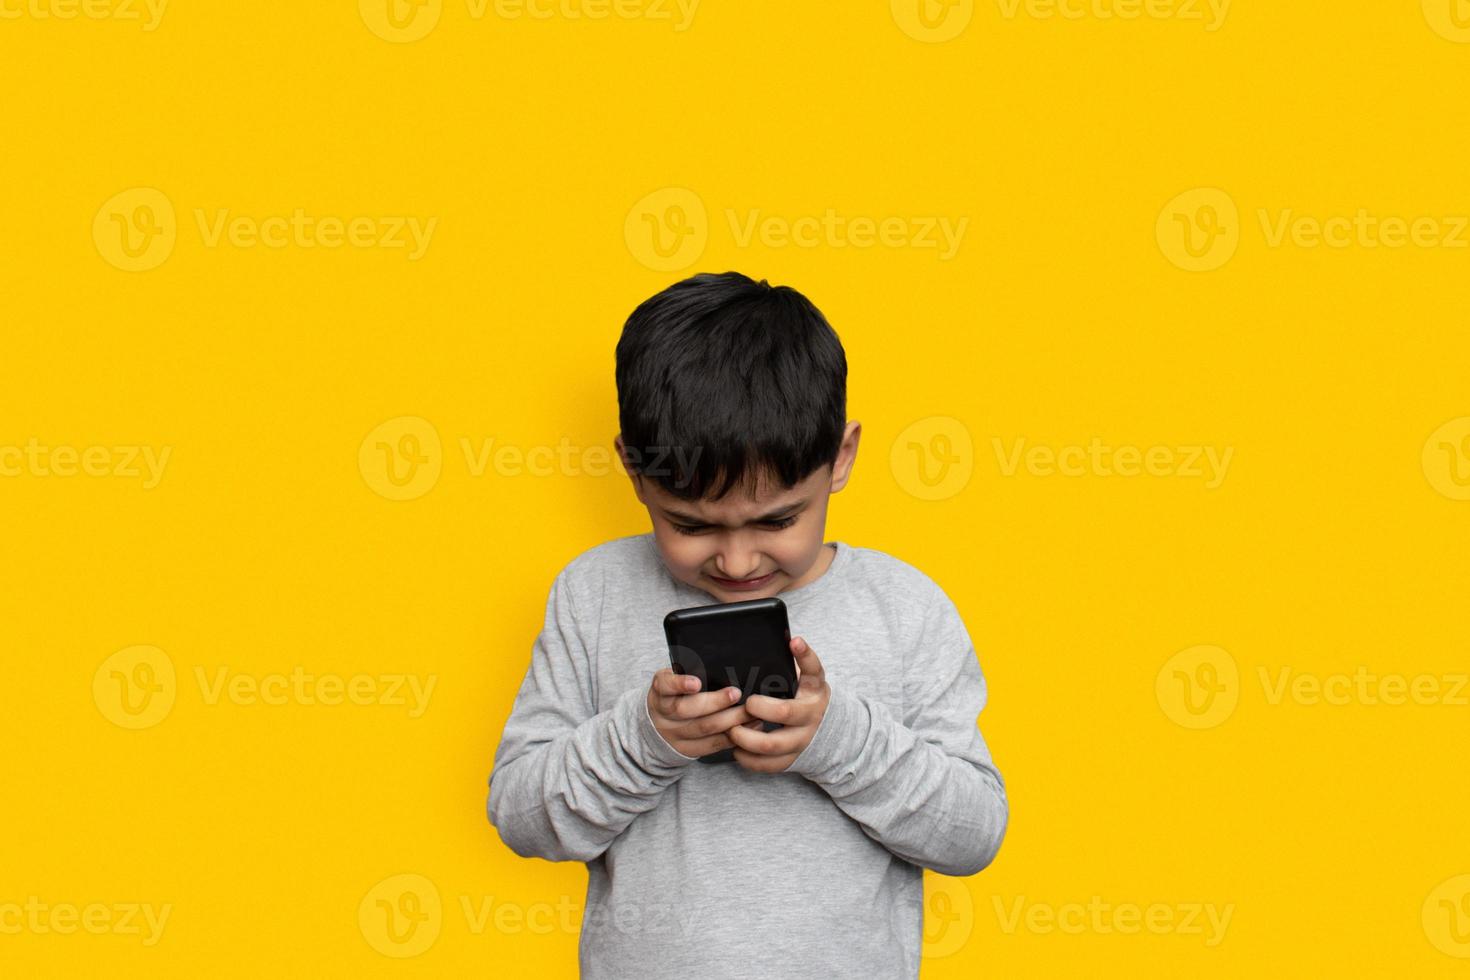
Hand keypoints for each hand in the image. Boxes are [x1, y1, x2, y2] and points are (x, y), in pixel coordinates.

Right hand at [646, 668, 751, 758]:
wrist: (657, 724)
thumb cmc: (676, 694)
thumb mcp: (674, 680)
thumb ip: (691, 673)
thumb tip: (723, 665)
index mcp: (660, 692)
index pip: (665, 685)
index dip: (680, 684)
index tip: (697, 682)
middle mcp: (663, 714)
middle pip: (687, 709)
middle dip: (715, 702)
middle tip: (736, 693)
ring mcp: (673, 734)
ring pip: (703, 729)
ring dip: (730, 720)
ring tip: (750, 711)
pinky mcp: (686, 749)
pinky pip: (710, 745)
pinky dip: (732, 736)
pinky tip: (749, 727)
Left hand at [728, 636, 829, 772]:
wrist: (829, 732)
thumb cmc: (808, 698)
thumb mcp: (810, 680)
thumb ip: (799, 663)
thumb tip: (786, 640)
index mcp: (813, 691)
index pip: (813, 670)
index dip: (805, 655)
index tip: (794, 641)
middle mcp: (810, 717)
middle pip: (783, 713)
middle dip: (756, 709)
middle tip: (743, 704)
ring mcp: (801, 741)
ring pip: (770, 746)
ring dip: (745, 738)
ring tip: (731, 729)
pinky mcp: (791, 760)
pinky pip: (767, 765)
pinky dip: (747, 759)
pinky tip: (736, 748)